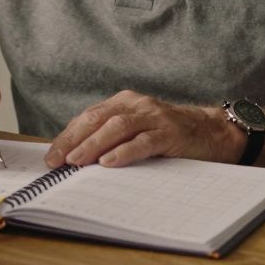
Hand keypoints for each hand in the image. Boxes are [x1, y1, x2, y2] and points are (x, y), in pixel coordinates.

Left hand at [45, 90, 242, 168]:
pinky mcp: (170, 133)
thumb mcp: (137, 131)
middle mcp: (137, 105)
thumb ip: (111, 138)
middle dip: (74, 140)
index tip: (51, 157)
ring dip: (93, 144)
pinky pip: (143, 141)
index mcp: (124, 102)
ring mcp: (154, 117)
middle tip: (57, 161)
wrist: (212, 132)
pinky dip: (124, 151)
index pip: (88, 117)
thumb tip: (76, 160)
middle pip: (98, 119)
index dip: (67, 136)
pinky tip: (109, 162)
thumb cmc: (169, 136)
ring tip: (77, 161)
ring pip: (117, 127)